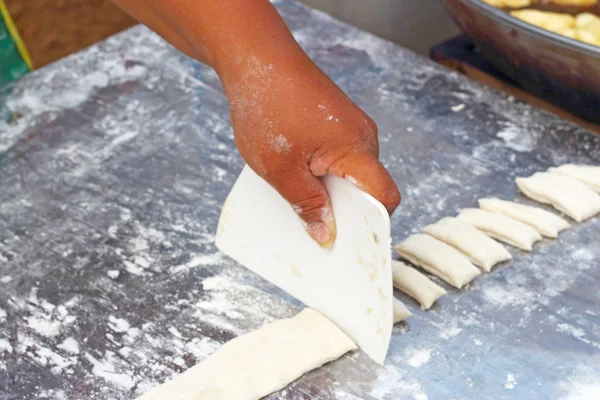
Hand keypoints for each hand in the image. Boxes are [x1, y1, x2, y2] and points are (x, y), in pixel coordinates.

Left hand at [222, 52, 400, 247]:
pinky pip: (337, 155)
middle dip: (343, 211)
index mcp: (356, 149)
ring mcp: (349, 126)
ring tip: (297, 199)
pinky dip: (321, 171)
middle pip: (366, 187)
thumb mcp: (280, 168)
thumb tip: (326, 235)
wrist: (256, 57)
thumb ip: (306, 204)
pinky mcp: (335, 120)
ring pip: (349, 171)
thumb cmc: (267, 107)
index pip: (385, 196)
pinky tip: (294, 175)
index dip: (371, 225)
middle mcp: (362, 136)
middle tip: (314, 228)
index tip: (347, 243)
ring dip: (328, 190)